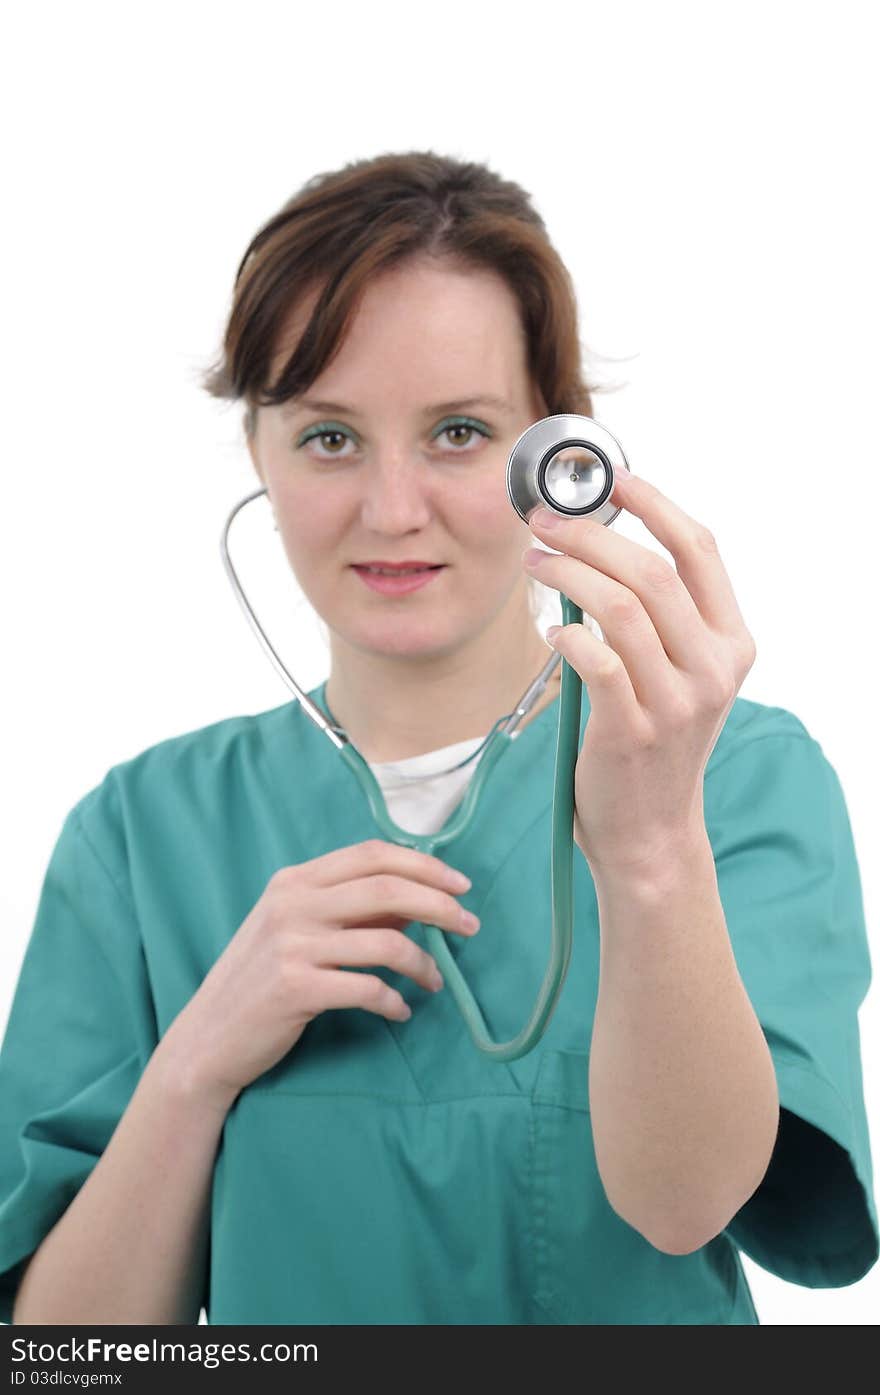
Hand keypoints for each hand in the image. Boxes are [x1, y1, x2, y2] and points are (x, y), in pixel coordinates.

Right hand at [163, 840, 478, 1109]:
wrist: (206, 1038)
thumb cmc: (258, 982)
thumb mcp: (294, 930)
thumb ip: (348, 912)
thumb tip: (414, 906)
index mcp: (294, 881)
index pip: (371, 855)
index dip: (423, 866)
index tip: (460, 886)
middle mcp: (292, 904)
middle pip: (387, 889)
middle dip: (439, 906)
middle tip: (470, 927)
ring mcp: (291, 945)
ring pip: (385, 942)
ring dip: (423, 964)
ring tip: (435, 982)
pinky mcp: (295, 988)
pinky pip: (367, 989)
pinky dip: (393, 1001)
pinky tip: (399, 1012)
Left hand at [522, 471, 756, 879]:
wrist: (650, 833)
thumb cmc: (653, 744)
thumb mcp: (679, 676)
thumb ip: (659, 618)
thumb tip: (596, 544)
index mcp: (732, 643)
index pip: (700, 550)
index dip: (653, 505)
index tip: (609, 480)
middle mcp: (713, 668)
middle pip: (650, 571)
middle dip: (589, 533)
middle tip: (543, 522)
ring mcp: (676, 702)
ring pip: (619, 607)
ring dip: (567, 573)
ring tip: (536, 564)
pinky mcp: (632, 730)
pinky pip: (596, 658)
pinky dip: (565, 633)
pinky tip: (550, 629)